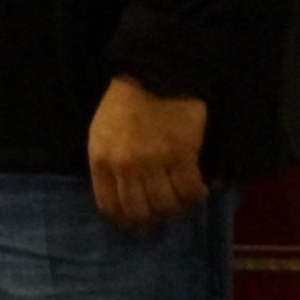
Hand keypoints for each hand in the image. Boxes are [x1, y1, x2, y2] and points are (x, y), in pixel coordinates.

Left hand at [86, 75, 209, 227]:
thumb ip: (108, 166)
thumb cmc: (124, 104)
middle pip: (139, 212)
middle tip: (163, 213)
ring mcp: (153, 162)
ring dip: (176, 209)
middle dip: (152, 219)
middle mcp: (124, 166)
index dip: (125, 221)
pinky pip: (190, 191)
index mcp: (100, 159)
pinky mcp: (181, 156)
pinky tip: (200, 190)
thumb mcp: (101, 134)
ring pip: (166, 206)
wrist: (153, 76)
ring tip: (181, 200)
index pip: (110, 206)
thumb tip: (122, 198)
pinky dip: (196, 196)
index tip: (137, 224)